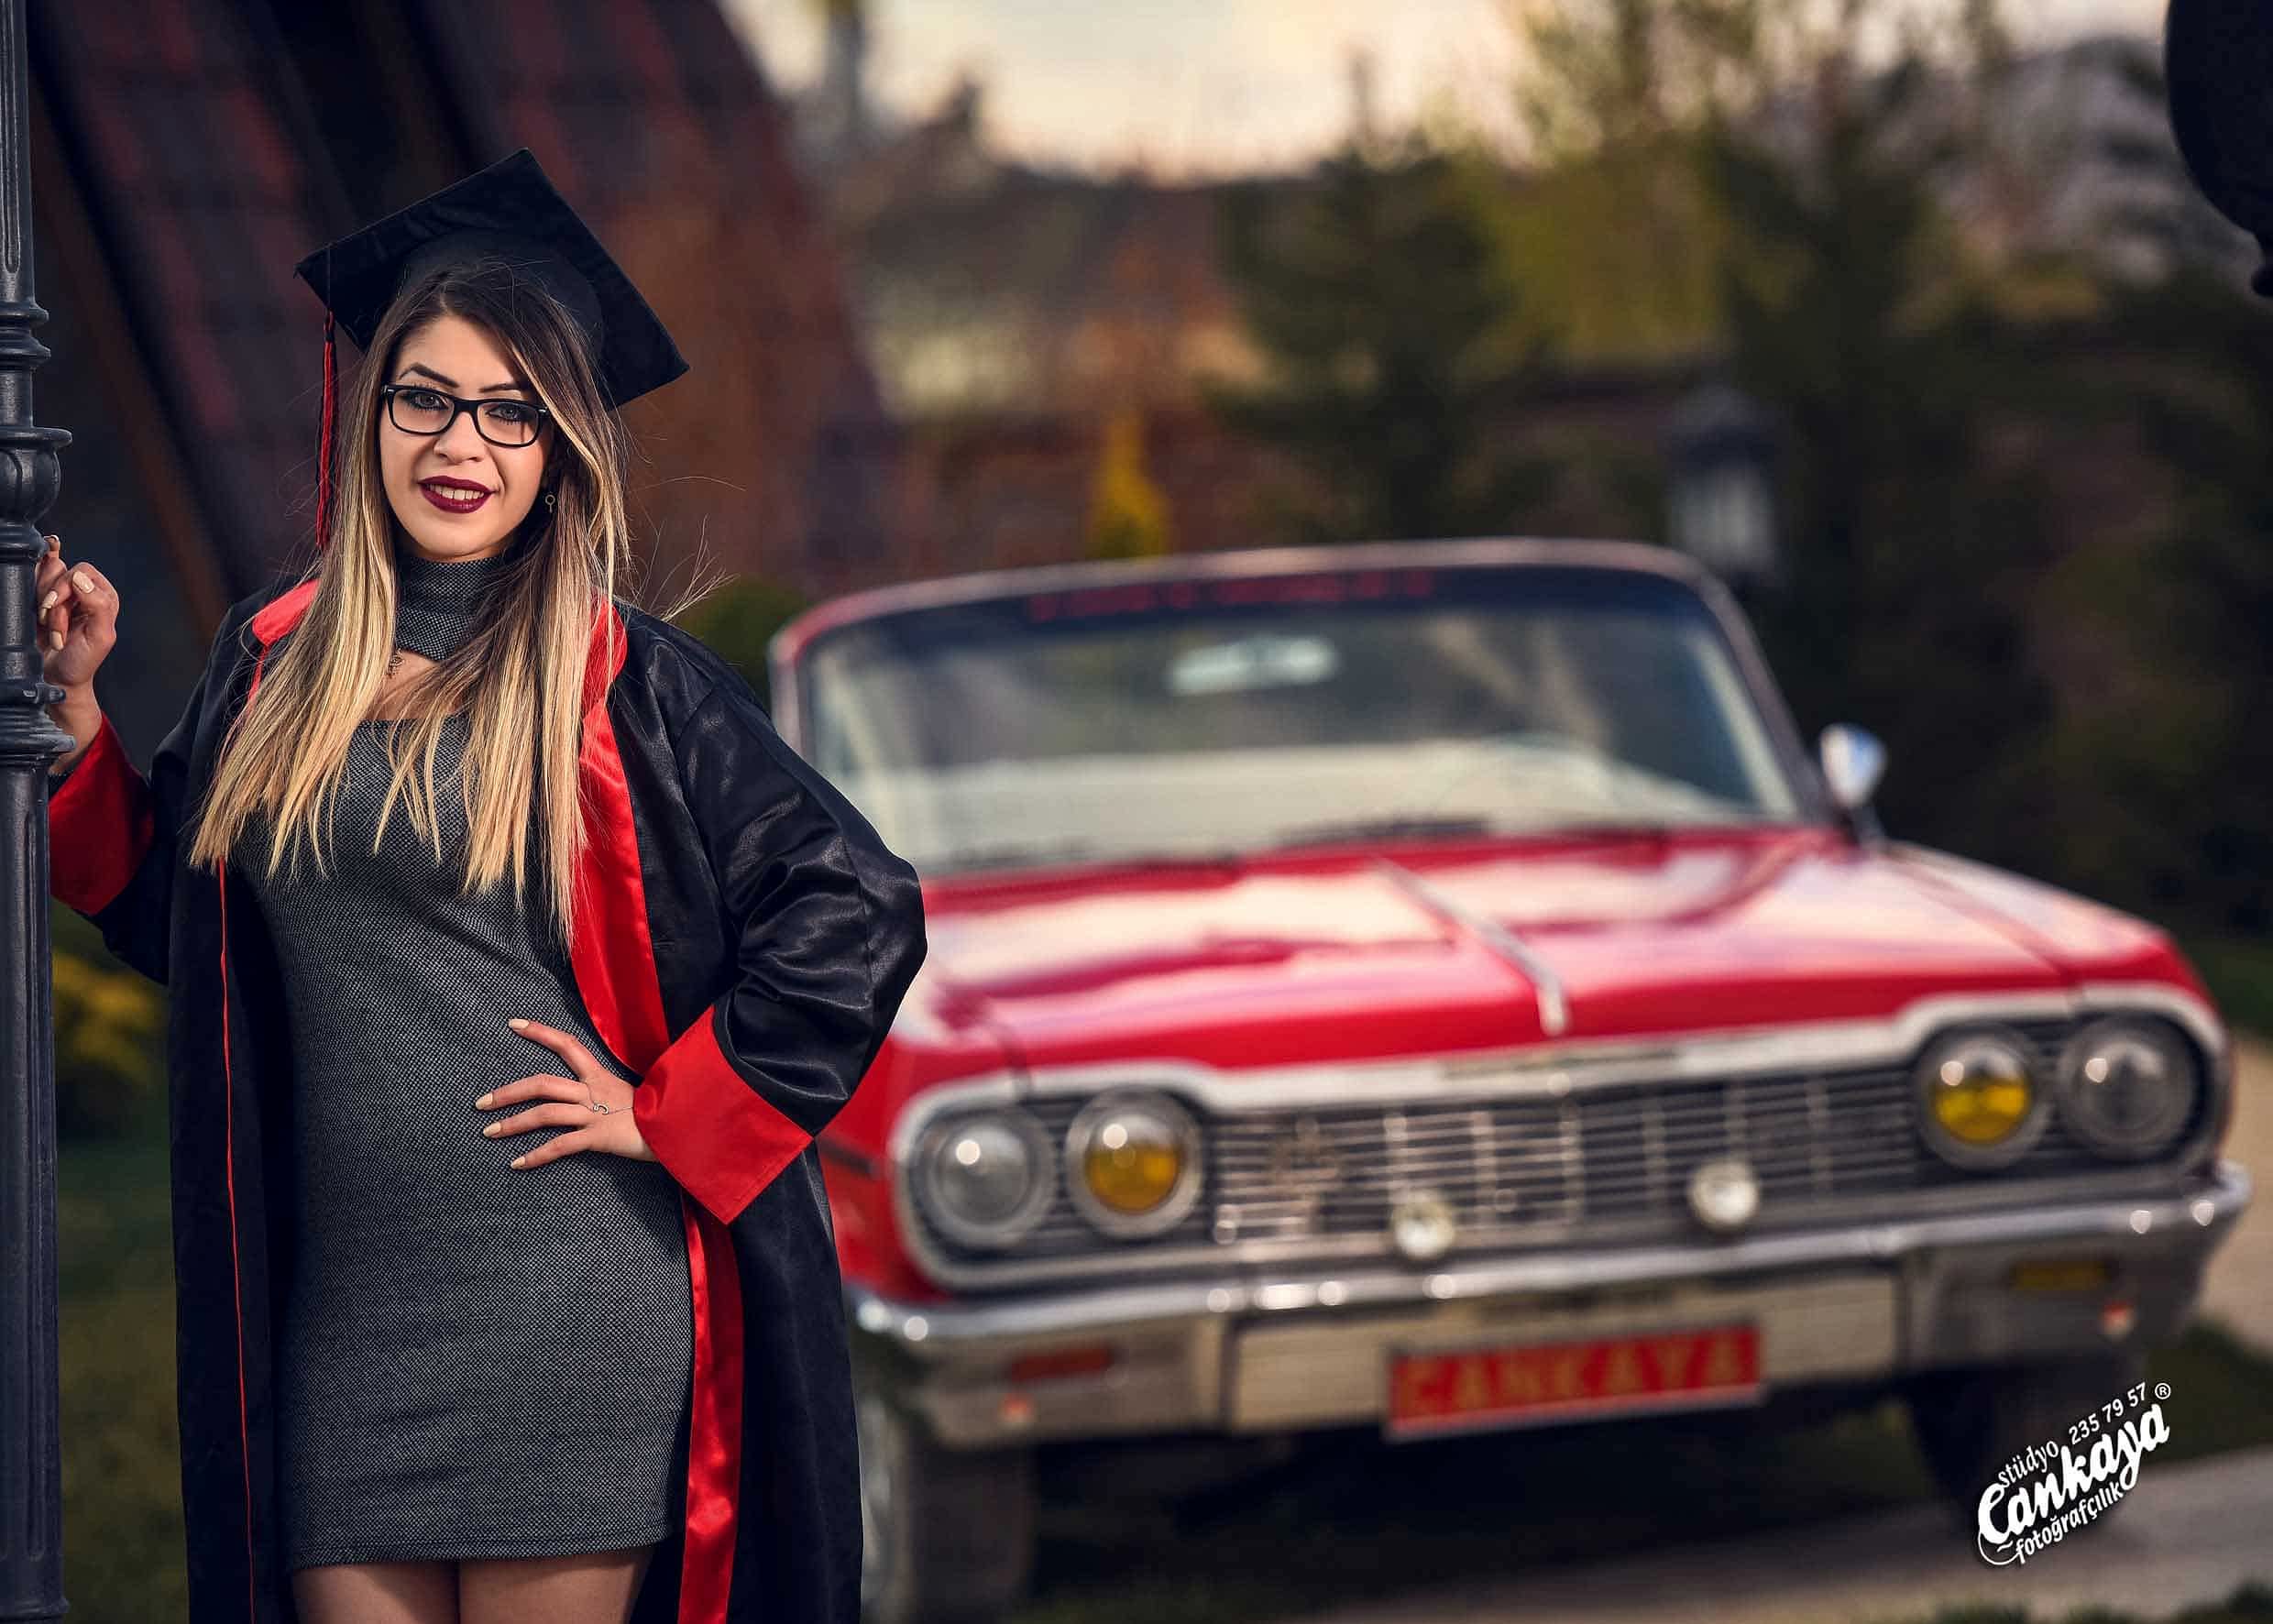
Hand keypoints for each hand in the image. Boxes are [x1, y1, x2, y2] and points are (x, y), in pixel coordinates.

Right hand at [35, 534, 117, 694]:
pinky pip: (33, 588)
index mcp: (104, 597)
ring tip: (51, 629)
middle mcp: (85, 593)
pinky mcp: (45, 603)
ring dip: (43, 607)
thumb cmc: (81, 661)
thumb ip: (99, 605)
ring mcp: (64, 597)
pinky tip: (41, 622)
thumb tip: (82, 578)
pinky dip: (33, 604)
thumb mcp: (99, 636)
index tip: (59, 610)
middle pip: (60, 574)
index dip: (67, 589)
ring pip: (44, 581)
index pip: (82, 572)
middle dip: (54, 603)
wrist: (57, 676)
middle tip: (56, 628)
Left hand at [477, 1018, 654, 1168]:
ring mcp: (595, 1114)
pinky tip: (517, 1164)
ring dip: (513, 1123)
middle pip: (542, 1083)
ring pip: (545, 1113)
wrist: (680, 1128)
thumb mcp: (631, 1096)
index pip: (566, 1045)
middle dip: (508, 1092)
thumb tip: (588, 1100)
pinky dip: (536, 1156)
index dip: (540, 1032)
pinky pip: (560, 1146)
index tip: (514, 1024)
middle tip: (481, 1102)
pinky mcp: (599, 1138)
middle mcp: (593, 1091)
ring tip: (489, 1132)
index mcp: (600, 1076)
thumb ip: (607, 1095)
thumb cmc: (658, 1113)